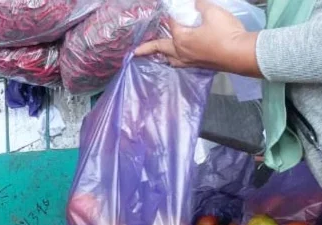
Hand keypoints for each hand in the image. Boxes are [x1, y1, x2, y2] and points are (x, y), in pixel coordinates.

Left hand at [134, 0, 260, 77]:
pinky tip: (179, 59)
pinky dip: (175, 60)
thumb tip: (196, 2)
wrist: (241, 54)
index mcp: (180, 39)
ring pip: (171, 59)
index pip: (171, 24)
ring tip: (159, 55)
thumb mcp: (213, 13)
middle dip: (147, 49)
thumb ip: (202, 5)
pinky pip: (181, 63)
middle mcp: (180, 52)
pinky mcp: (199, 66)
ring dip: (163, 56)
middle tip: (135, 53)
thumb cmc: (225, 33)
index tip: (170, 10)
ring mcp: (189, 61)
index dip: (171, 16)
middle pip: (161, 48)